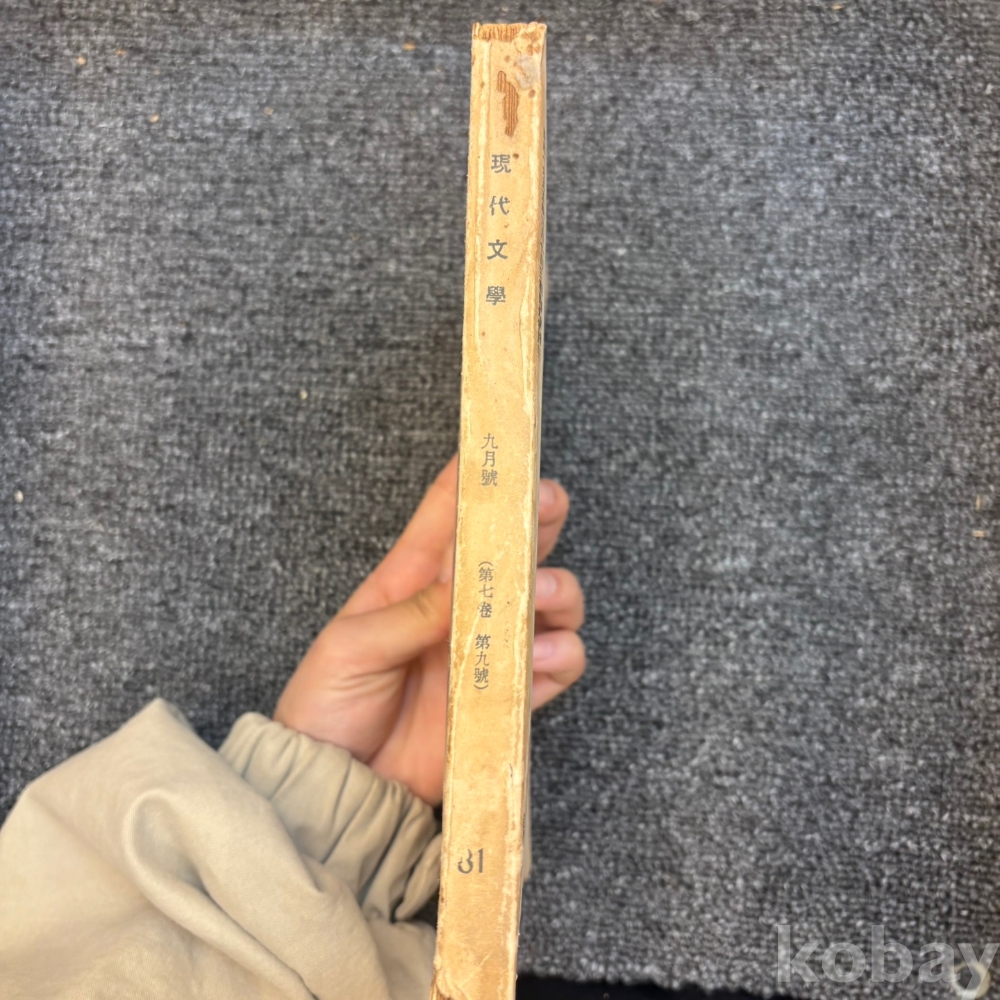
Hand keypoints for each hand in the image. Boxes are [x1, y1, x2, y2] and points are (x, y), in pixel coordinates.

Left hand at [273, 452, 585, 804]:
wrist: (337, 788)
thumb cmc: (326, 707)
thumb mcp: (352, 648)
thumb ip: (413, 614)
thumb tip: (465, 582)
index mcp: (410, 581)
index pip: (447, 516)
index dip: (476, 478)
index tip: (503, 448)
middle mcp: (455, 608)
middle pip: (511, 550)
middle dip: (537, 522)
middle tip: (550, 506)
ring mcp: (483, 651)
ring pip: (545, 604)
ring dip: (556, 594)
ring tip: (541, 601)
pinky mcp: (503, 698)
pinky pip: (551, 667)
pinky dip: (558, 658)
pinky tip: (541, 659)